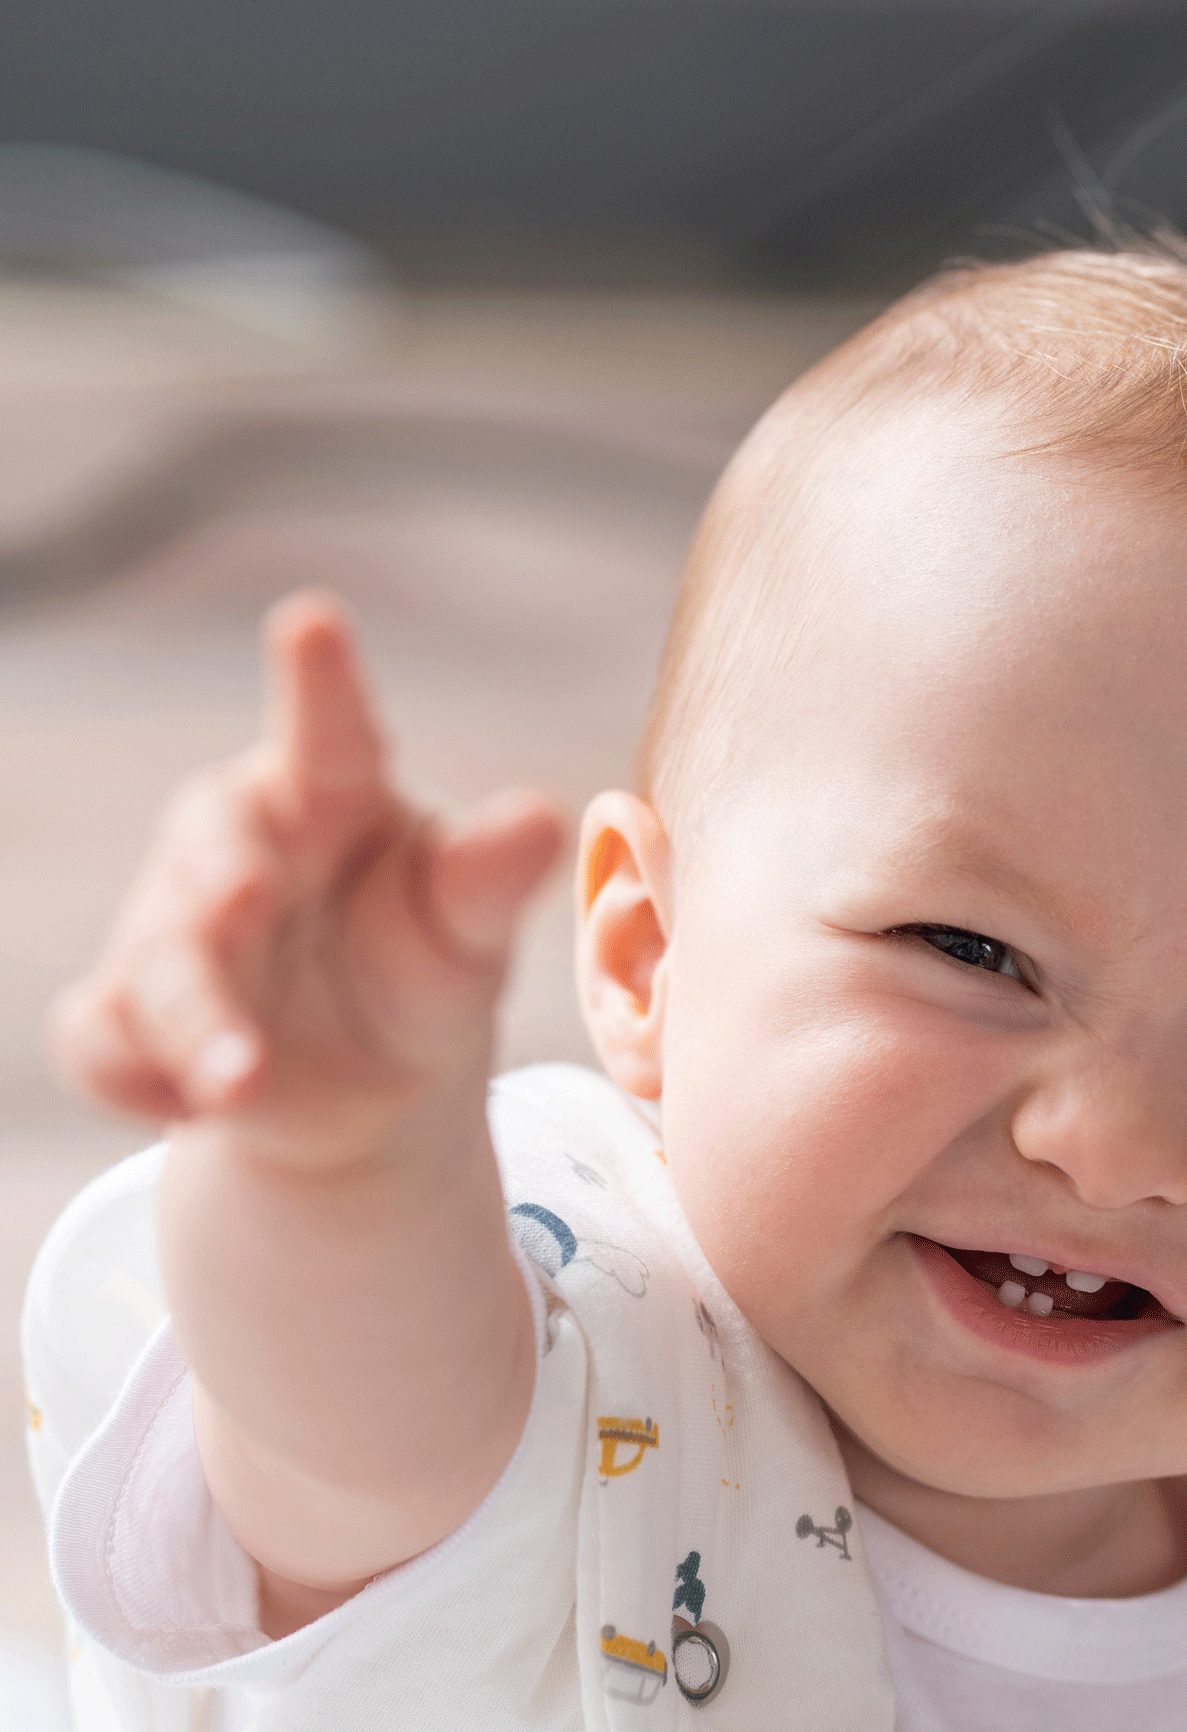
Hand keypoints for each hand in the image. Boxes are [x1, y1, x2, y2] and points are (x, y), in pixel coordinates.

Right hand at [48, 590, 563, 1167]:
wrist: (368, 1090)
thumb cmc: (422, 970)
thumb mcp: (467, 932)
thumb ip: (491, 878)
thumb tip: (543, 815)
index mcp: (330, 793)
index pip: (329, 731)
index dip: (317, 680)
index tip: (314, 621)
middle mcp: (236, 844)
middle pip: (211, 854)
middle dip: (219, 884)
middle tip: (243, 901)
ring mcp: (170, 928)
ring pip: (154, 963)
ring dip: (192, 1021)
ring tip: (241, 1082)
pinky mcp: (130, 1017)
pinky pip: (99, 1042)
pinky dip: (133, 1081)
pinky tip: (189, 1111)